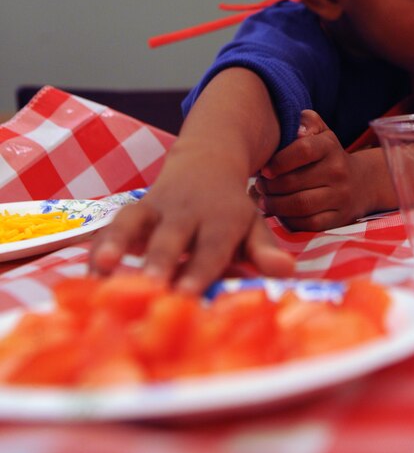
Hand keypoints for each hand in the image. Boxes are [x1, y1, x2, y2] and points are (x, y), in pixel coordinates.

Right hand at [89, 144, 293, 293]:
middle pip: (171, 238)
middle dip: (160, 262)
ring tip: (102, 269)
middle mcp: (187, 211)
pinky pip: (114, 226)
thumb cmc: (231, 209)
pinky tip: (88, 271)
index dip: (199, 269)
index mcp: (222, 218)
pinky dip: (100, 245)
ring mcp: (158, 207)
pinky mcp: (135, 209)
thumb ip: (264, 249)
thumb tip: (287, 271)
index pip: (211, 247)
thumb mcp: (252, 224)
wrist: (208, 158)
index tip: (187, 294)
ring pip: (136, 225)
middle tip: (150, 288)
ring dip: (118, 245)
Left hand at [255, 110, 364, 230]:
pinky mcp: (339, 218)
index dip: (278, 161)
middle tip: (259, 186)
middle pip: (295, 182)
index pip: (303, 150)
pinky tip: (279, 213)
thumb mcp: (320, 131)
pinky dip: (288, 220)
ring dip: (275, 204)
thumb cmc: (327, 154)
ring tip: (264, 199)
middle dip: (270, 186)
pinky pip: (308, 224)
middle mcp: (338, 171)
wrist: (362, 182)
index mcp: (330, 146)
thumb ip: (305, 122)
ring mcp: (340, 196)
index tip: (264, 169)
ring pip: (300, 205)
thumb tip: (296, 131)